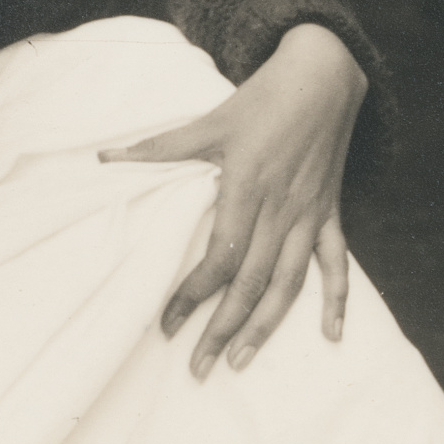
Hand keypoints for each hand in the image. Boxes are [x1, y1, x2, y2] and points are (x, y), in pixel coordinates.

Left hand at [100, 22, 367, 379]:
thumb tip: (105, 159)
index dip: (193, 294)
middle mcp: (280, 208)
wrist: (324, 75)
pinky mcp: (329, 214)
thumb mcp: (209, 120)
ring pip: (289, 283)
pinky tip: (331, 334)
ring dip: (267, 326)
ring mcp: (308, 214)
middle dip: (223, 328)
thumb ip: (159, 147)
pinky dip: (338, 299)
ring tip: (240, 360)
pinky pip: (336, 263)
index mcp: (246, 186)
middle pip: (250, 282)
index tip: (169, 324)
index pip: (219, 257)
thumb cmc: (262, 99)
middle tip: (198, 368)